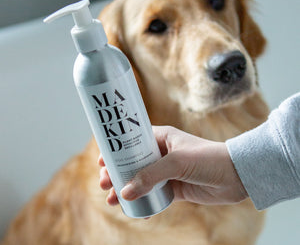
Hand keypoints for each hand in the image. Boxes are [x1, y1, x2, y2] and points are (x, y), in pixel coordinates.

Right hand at [99, 126, 247, 205]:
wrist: (236, 175)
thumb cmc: (208, 158)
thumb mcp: (177, 162)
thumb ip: (151, 176)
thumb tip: (125, 191)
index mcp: (162, 138)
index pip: (133, 141)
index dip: (116, 150)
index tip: (102, 161)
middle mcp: (163, 153)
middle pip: (133, 162)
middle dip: (117, 172)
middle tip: (103, 184)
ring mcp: (168, 171)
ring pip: (141, 180)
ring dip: (126, 189)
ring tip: (112, 200)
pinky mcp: (175, 187)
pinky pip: (154, 194)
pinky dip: (144, 202)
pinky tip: (136, 210)